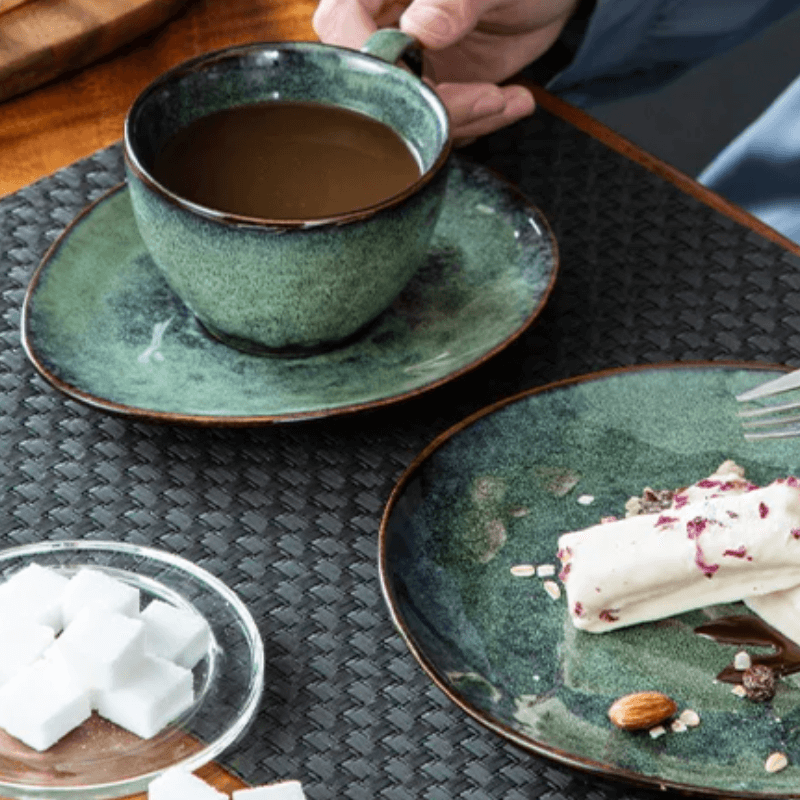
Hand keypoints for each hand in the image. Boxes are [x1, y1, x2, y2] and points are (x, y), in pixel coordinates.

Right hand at [313, 0, 580, 142]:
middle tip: (487, 98)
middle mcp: (384, 24)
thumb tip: (420, 30)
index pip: (343, 22)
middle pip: (372, 81)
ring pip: (406, 112)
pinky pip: (438, 121)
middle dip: (428, 103)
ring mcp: (407, 62)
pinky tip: (514, 101)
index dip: (374, 56)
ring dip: (460, 120)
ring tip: (505, 100)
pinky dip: (477, 123)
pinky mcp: (433, 89)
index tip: (422, 66)